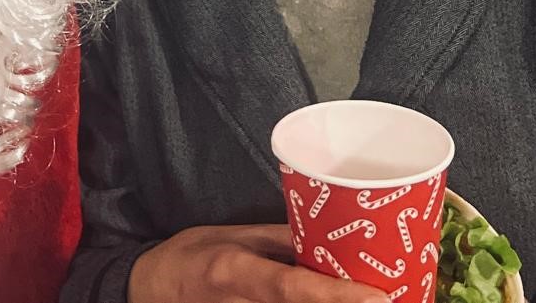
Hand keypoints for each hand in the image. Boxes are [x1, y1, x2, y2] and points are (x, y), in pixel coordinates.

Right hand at [128, 224, 387, 302]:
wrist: (145, 290)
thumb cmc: (188, 258)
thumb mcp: (232, 238)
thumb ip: (280, 241)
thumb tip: (329, 240)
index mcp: (235, 271)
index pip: (293, 288)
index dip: (338, 296)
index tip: (379, 298)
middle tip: (390, 299)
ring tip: (368, 298)